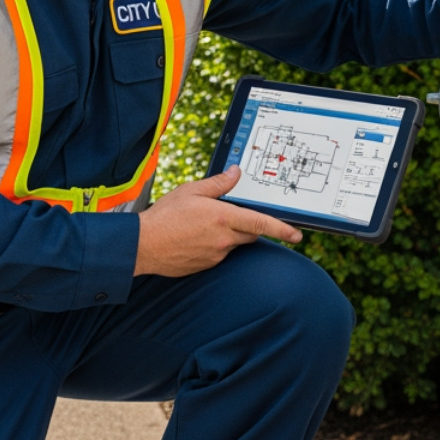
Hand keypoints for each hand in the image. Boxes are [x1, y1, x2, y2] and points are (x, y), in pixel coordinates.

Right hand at [134, 166, 300, 277]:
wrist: (143, 246)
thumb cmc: (164, 216)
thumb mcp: (190, 191)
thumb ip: (217, 184)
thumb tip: (235, 173)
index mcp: (223, 218)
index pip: (261, 223)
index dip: (282, 229)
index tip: (297, 234)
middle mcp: (223, 239)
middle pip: (250, 234)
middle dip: (247, 226)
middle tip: (230, 215)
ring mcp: (215, 255)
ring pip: (233, 244)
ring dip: (228, 235)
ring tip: (202, 226)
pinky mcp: (206, 265)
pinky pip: (219, 254)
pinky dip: (214, 245)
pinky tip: (194, 238)